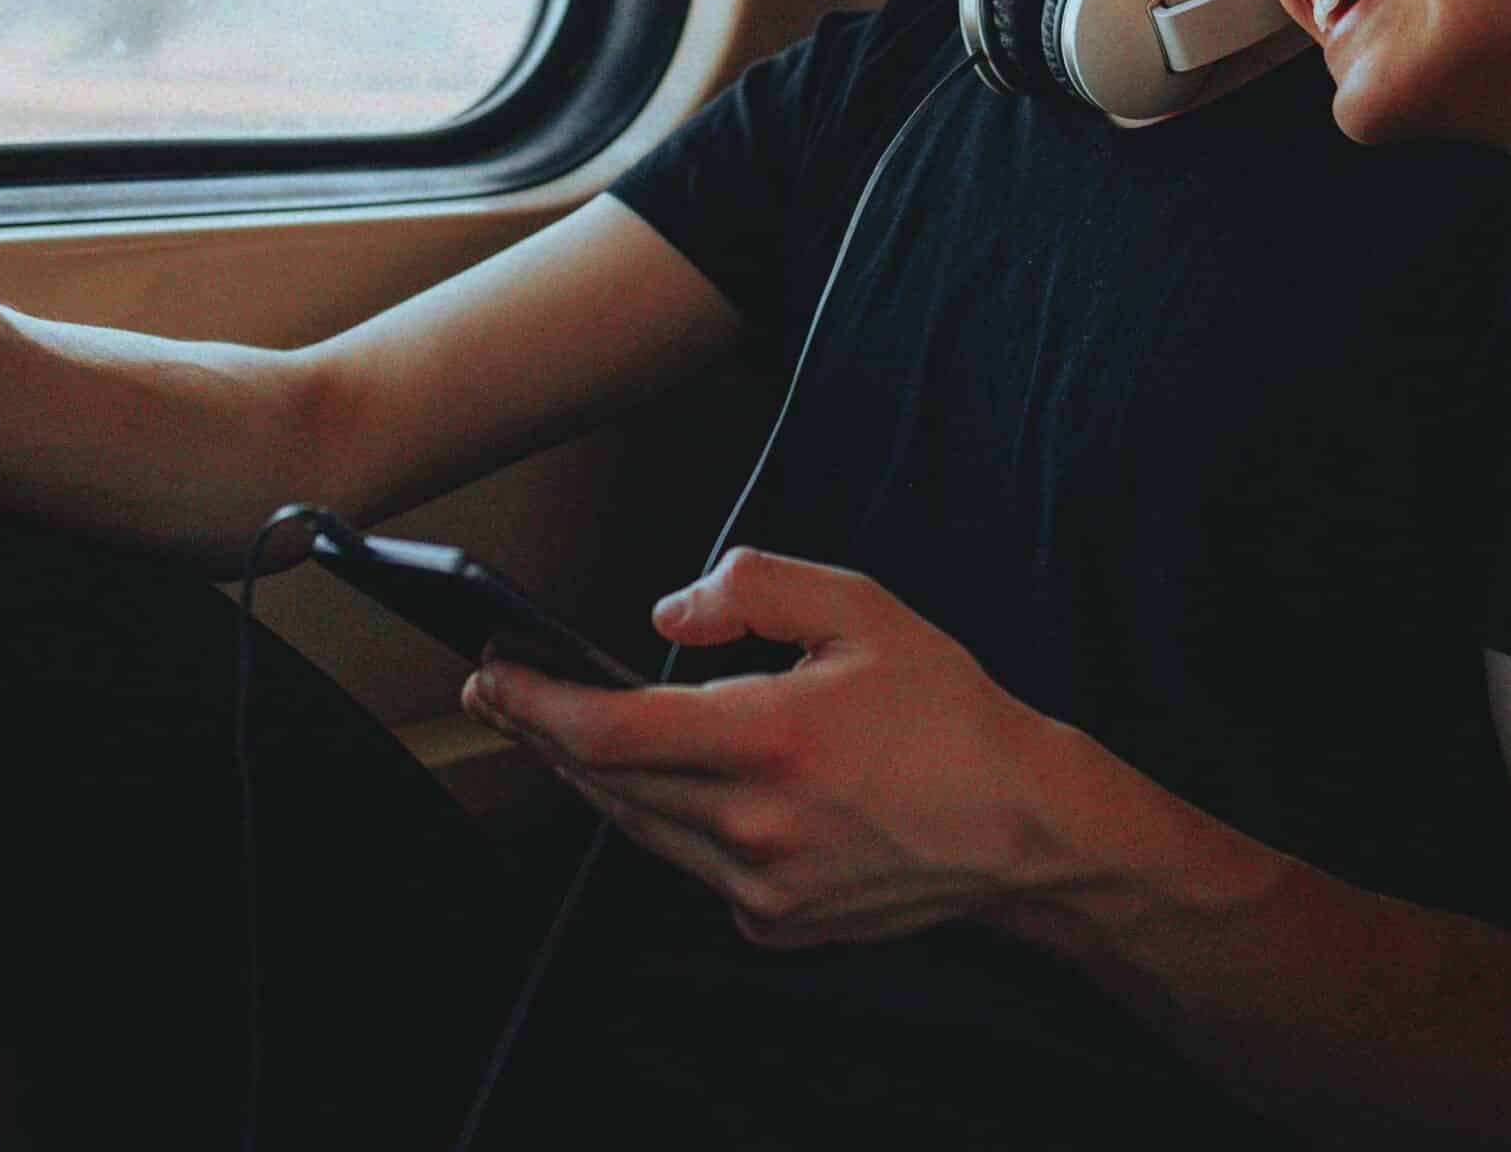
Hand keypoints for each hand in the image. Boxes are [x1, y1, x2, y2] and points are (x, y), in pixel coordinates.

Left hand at [462, 547, 1081, 947]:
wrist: (1017, 824)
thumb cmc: (946, 711)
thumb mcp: (863, 609)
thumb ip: (757, 588)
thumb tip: (666, 613)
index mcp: (772, 737)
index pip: (612, 729)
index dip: (537, 702)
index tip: (494, 673)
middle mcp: (754, 823)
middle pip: (606, 783)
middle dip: (542, 733)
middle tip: (501, 691)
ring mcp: (759, 885)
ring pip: (638, 827)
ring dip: (590, 777)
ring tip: (557, 730)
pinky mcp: (771, 923)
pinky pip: (690, 864)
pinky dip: (665, 820)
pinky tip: (666, 782)